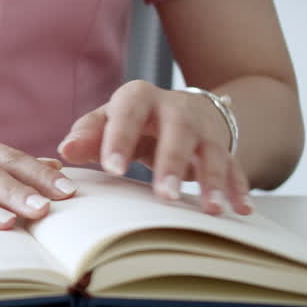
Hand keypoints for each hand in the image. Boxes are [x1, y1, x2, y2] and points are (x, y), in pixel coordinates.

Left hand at [57, 80, 252, 215]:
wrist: (178, 109)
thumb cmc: (132, 120)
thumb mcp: (106, 121)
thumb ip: (86, 135)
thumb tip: (65, 151)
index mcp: (139, 98)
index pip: (128, 113)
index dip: (120, 139)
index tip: (113, 168)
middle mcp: (175, 108)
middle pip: (178, 131)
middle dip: (173, 162)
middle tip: (165, 195)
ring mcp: (203, 128)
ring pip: (212, 151)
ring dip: (213, 179)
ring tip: (212, 209)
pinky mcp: (222, 147)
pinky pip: (235, 167)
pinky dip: (238, 188)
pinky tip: (241, 209)